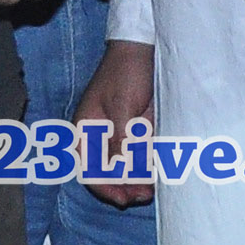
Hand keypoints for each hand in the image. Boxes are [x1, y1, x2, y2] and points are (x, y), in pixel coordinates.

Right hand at [77, 39, 156, 205]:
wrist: (145, 47)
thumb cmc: (126, 72)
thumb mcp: (123, 107)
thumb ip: (121, 140)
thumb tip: (120, 172)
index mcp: (86, 129)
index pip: (88, 169)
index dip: (104, 187)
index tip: (122, 198)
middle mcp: (102, 136)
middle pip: (108, 172)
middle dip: (124, 187)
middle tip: (142, 197)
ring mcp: (122, 134)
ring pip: (127, 167)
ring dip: (138, 181)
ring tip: (151, 191)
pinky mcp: (140, 131)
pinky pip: (143, 156)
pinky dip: (149, 167)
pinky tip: (159, 176)